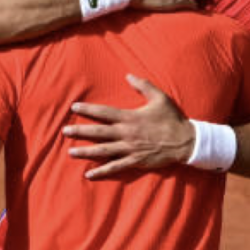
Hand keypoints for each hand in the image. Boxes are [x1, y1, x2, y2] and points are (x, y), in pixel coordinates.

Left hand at [62, 74, 194, 178]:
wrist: (185, 141)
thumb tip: (128, 75)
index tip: (74, 107)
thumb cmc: (172, 119)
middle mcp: (126, 133)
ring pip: (103, 151)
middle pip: (98, 132)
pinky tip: (89, 174)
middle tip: (64, 131)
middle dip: (80, 131)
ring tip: (70, 152)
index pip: (104, 112)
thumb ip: (143, 85)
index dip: (88, 109)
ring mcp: (130, 149)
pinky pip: (115, 167)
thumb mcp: (159, 97)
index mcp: (130, 117)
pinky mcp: (135, 161)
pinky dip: (102, 171)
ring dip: (86, 152)